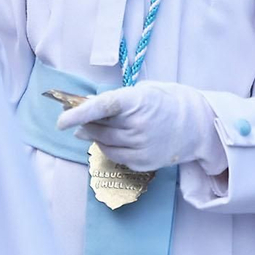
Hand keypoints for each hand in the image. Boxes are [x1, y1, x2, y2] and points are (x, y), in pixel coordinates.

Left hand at [57, 81, 224, 173]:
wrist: (194, 124)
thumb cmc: (162, 102)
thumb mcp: (140, 92)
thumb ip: (113, 102)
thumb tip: (83, 111)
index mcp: (137, 101)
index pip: (103, 107)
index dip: (80, 113)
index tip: (60, 121)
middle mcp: (139, 126)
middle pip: (99, 127)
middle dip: (83, 122)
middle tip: (73, 117)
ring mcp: (142, 146)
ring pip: (103, 143)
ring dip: (92, 134)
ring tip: (89, 127)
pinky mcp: (142, 162)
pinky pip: (113, 155)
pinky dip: (106, 146)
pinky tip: (110, 138)